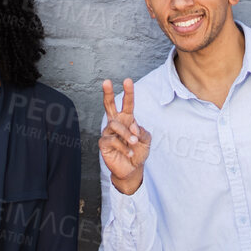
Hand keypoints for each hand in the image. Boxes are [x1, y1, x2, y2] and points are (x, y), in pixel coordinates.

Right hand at [99, 78, 150, 194]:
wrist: (132, 170)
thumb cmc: (138, 152)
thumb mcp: (146, 141)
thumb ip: (142, 131)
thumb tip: (132, 126)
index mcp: (127, 119)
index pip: (127, 103)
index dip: (128, 92)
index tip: (128, 80)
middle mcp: (116, 123)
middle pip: (109, 104)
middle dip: (108, 93)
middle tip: (106, 81)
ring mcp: (108, 132)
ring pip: (115, 125)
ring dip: (127, 134)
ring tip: (134, 142)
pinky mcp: (103, 143)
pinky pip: (112, 140)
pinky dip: (123, 147)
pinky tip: (129, 153)